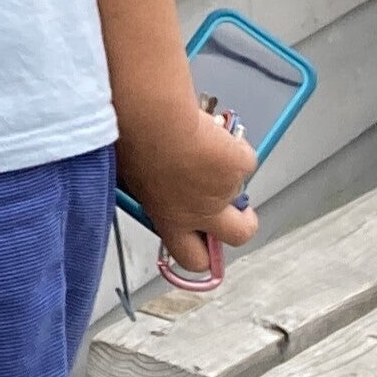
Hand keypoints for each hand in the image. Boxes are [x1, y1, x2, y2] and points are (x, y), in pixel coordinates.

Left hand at [117, 100, 259, 277]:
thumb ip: (154, 191)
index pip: (192, 257)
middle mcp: (201, 212)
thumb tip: (160, 186)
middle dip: (242, 224)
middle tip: (236, 208)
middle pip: (239, 236)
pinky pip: (244, 158)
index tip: (205, 243)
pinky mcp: (241, 167)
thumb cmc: (132, 142)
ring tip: (204, 147)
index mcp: (171, 218)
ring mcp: (224, 191)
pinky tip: (211, 133)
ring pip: (239, 187)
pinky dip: (234, 146)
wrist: (152, 119)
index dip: (203, 253)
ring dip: (229, 171)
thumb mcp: (134, 178)